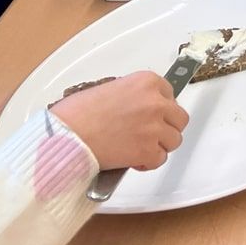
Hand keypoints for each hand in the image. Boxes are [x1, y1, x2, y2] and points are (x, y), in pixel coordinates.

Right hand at [52, 70, 188, 171]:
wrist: (66, 135)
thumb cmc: (77, 113)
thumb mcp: (111, 88)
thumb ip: (133, 95)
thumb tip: (139, 107)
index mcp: (147, 82)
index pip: (170, 95)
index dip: (160, 108)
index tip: (151, 115)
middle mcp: (156, 102)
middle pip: (179, 118)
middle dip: (166, 127)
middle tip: (149, 134)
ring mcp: (154, 127)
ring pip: (174, 140)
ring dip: (159, 145)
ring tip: (139, 147)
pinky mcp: (148, 151)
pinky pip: (160, 159)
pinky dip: (148, 162)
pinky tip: (133, 159)